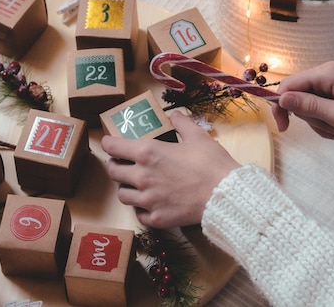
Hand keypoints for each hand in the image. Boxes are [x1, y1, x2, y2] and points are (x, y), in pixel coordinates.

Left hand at [101, 111, 240, 228]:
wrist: (224, 194)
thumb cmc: (211, 163)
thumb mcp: (197, 136)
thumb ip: (181, 123)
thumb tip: (173, 115)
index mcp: (147, 152)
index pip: (113, 147)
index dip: (109, 143)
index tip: (110, 142)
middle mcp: (141, 177)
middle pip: (113, 172)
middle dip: (115, 165)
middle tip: (122, 163)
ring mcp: (147, 200)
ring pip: (122, 195)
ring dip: (126, 188)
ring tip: (135, 185)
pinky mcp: (156, 218)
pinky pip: (138, 214)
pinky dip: (141, 208)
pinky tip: (150, 204)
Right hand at [271, 61, 333, 139]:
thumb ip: (309, 107)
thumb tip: (282, 99)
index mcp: (327, 73)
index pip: (289, 85)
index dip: (281, 106)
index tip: (284, 128)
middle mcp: (327, 73)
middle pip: (299, 97)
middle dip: (311, 119)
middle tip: (332, 130)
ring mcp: (333, 82)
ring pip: (310, 107)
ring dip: (322, 124)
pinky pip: (321, 109)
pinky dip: (329, 123)